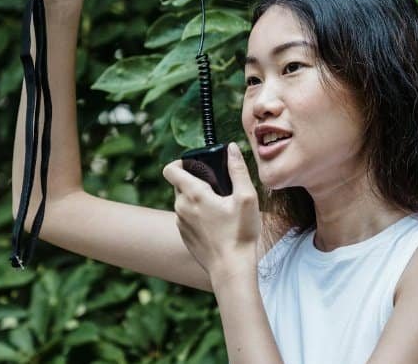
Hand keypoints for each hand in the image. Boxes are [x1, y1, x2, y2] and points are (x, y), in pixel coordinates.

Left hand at [163, 143, 260, 280]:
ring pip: (183, 200)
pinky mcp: (184, 235)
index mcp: (194, 194)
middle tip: (218, 186)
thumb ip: (238, 170)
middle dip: (195, 180)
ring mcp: (180, 222)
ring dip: (197, 198)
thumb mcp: (247, 198)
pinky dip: (197, 213)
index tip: (197, 164)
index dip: (180, 162)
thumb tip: (232, 148)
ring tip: (219, 206)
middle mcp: (181, 207)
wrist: (231, 268)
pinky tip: (216, 222)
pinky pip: (186, 216)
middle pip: (179, 183)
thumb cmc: (240, 234)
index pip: (170, 169)